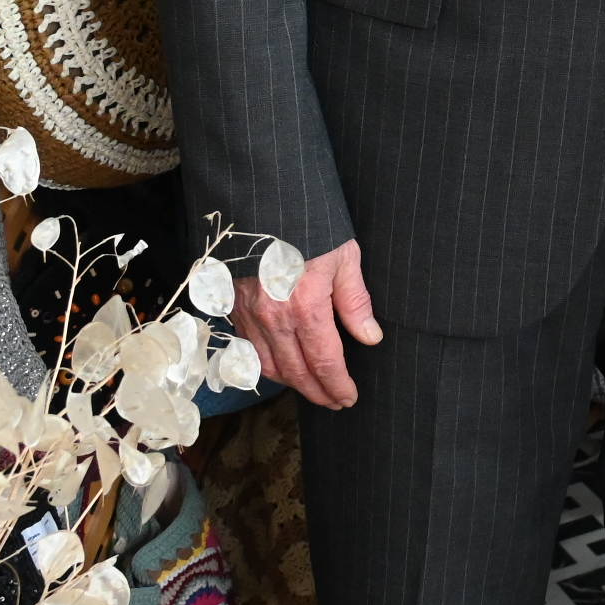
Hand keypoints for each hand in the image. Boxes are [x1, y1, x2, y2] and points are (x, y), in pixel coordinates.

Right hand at [234, 238, 382, 410]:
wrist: (263, 203)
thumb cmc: (309, 226)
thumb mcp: (343, 258)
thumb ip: (355, 301)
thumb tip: (370, 337)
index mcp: (305, 307)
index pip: (324, 362)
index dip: (338, 385)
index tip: (349, 397)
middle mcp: (273, 318)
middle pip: (296, 372)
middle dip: (318, 393)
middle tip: (335, 401)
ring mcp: (249, 315)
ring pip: (269, 367)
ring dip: (293, 384)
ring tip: (313, 389)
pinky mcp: (235, 308)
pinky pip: (249, 350)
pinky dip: (267, 366)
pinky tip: (282, 368)